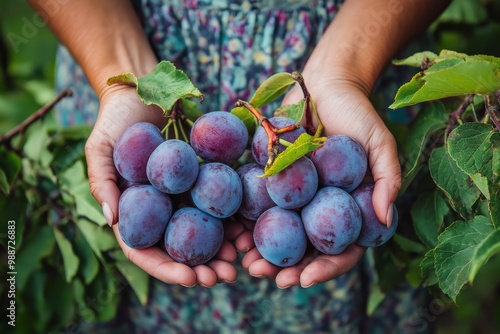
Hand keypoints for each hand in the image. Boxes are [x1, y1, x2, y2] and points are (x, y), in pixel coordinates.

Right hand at [85, 86, 237, 285]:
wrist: (145, 91)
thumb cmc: (116, 120)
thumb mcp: (99, 148)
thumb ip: (102, 182)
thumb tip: (113, 220)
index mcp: (134, 212)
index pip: (146, 251)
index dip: (166, 268)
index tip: (189, 279)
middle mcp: (161, 210)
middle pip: (179, 248)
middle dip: (202, 268)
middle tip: (225, 276)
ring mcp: (184, 196)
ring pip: (204, 232)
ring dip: (223, 250)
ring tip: (242, 260)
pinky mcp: (205, 179)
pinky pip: (220, 202)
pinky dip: (234, 219)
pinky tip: (249, 228)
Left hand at [241, 76, 400, 287]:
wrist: (324, 87)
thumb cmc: (358, 114)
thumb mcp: (380, 144)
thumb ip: (387, 179)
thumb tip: (385, 219)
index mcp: (348, 209)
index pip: (341, 249)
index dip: (325, 268)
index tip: (304, 279)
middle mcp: (320, 209)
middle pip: (305, 248)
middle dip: (286, 268)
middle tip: (266, 276)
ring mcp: (296, 198)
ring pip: (279, 233)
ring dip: (261, 251)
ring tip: (244, 263)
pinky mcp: (273, 181)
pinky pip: (259, 205)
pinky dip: (246, 222)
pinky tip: (233, 233)